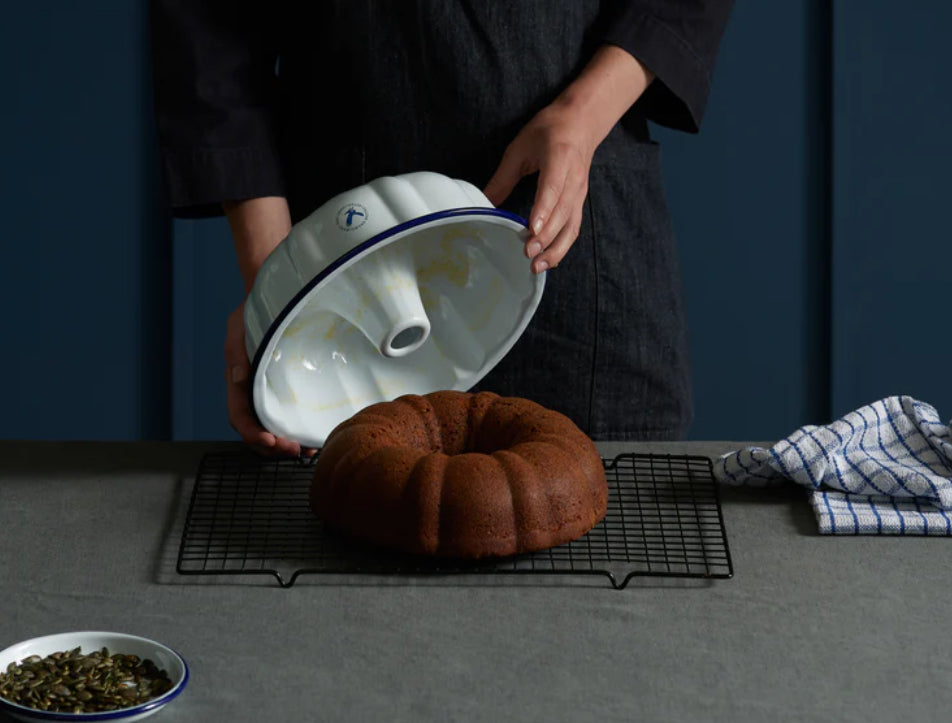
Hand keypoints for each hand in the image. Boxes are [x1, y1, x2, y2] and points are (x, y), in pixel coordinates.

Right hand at [225, 302, 313, 456]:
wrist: (276, 300)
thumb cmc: (253, 314)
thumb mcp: (240, 329)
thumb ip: (237, 353)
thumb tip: (238, 378)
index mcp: (237, 382)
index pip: (239, 416)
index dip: (252, 433)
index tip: (269, 441)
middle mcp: (253, 393)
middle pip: (257, 430)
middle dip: (273, 446)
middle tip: (294, 451)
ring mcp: (270, 394)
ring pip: (274, 429)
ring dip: (288, 444)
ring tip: (308, 451)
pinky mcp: (288, 391)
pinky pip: (291, 417)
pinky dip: (300, 431)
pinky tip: (315, 438)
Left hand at [483, 45, 654, 273]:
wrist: (581, 122)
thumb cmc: (548, 131)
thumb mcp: (519, 148)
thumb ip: (502, 178)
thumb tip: (483, 204)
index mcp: (559, 159)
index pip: (551, 189)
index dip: (543, 210)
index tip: (532, 229)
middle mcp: (573, 180)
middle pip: (562, 213)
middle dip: (546, 237)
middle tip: (528, 254)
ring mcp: (579, 193)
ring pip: (571, 226)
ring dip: (556, 249)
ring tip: (538, 266)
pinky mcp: (579, 202)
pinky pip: (573, 228)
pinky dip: (562, 246)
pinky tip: (548, 259)